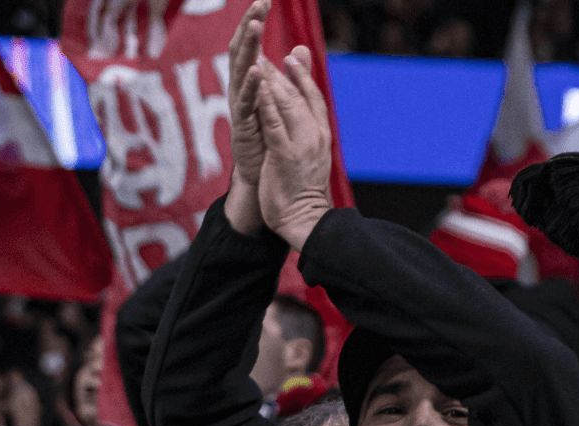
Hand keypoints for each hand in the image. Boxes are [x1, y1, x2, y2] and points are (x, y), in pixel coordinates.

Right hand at [223, 0, 270, 234]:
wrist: (265, 180)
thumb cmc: (270, 141)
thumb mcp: (282, 102)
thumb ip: (290, 75)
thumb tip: (299, 49)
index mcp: (252, 83)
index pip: (253, 46)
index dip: (256, 23)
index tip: (265, 1)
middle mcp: (242, 91)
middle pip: (243, 51)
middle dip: (251, 27)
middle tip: (259, 4)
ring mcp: (240, 108)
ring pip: (241, 72)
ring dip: (249, 49)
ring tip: (256, 27)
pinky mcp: (242, 127)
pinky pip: (245, 103)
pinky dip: (251, 86)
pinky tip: (257, 70)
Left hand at [253, 46, 334, 248]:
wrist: (306, 221)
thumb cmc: (303, 194)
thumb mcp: (308, 159)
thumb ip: (305, 137)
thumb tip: (303, 124)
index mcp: (321, 137)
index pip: (314, 99)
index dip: (303, 76)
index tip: (291, 58)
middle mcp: (315, 136)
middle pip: (300, 96)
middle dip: (284, 72)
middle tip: (267, 52)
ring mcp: (301, 145)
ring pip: (288, 104)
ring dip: (273, 79)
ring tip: (259, 59)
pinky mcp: (284, 155)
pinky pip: (274, 123)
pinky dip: (266, 102)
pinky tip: (257, 85)